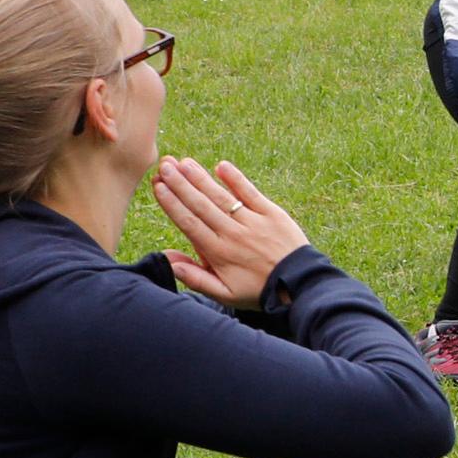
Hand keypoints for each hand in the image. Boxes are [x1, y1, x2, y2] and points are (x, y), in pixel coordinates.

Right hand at [155, 156, 307, 307]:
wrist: (299, 285)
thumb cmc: (259, 291)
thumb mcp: (225, 294)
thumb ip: (195, 278)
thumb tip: (170, 260)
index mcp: (218, 253)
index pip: (189, 223)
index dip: (172, 204)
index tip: (158, 187)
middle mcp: (233, 234)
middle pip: (201, 205)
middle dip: (180, 185)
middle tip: (164, 166)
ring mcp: (253, 222)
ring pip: (222, 197)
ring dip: (201, 179)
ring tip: (184, 163)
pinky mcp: (272, 213)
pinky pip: (251, 193)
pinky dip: (236, 179)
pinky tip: (221, 166)